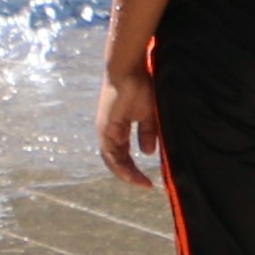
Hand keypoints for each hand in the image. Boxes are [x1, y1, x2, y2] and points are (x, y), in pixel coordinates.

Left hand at [94, 63, 164, 190]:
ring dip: (126, 174)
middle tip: (146, 185)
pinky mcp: (105, 129)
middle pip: (117, 160)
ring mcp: (105, 130)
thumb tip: (147, 152)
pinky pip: (110, 154)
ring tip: (141, 183)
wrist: (129, 69)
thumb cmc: (141, 86)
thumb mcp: (149, 115)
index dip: (134, 168)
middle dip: (131, 174)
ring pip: (112, 160)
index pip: (123, 154)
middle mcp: (110, 131)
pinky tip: (132, 174)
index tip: (149, 180)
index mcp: (119, 128)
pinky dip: (120, 166)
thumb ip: (148, 133)